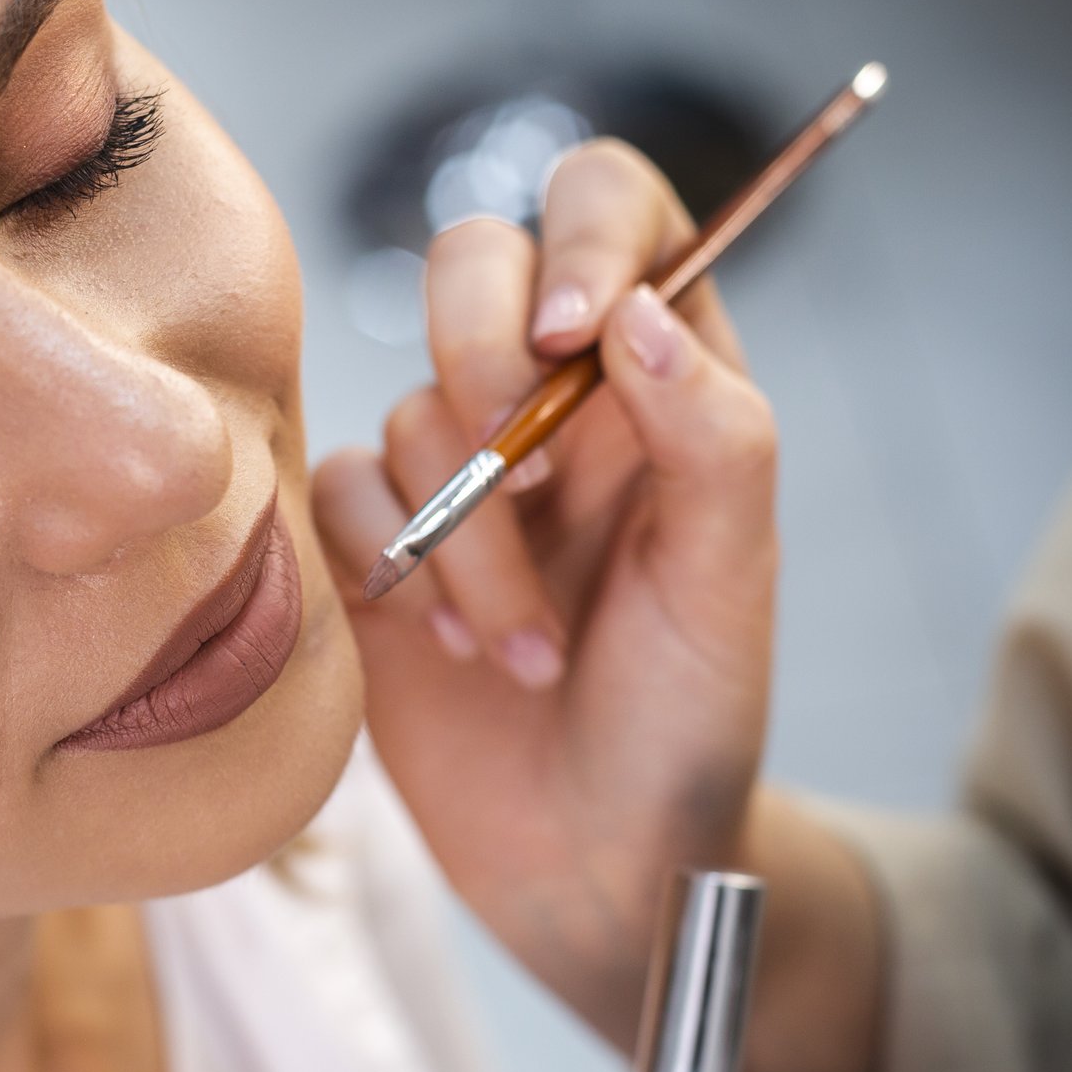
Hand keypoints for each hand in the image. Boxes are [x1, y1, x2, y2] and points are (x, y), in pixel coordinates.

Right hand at [312, 142, 778, 1035]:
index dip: (583, 236)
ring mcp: (456, 469)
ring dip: (469, 537)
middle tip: (531, 481)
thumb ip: (713, 433)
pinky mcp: (373, 543)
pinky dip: (394, 566)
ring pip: (411, 404)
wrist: (597, 863)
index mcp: (663, 376)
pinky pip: (340, 487)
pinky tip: (451, 651)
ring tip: (524, 649)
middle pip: (475, 264)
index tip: (576, 337)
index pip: (615, 208)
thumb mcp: (731, 579)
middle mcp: (555, 400)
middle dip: (487, 362)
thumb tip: (633, 313)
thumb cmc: (687, 718)